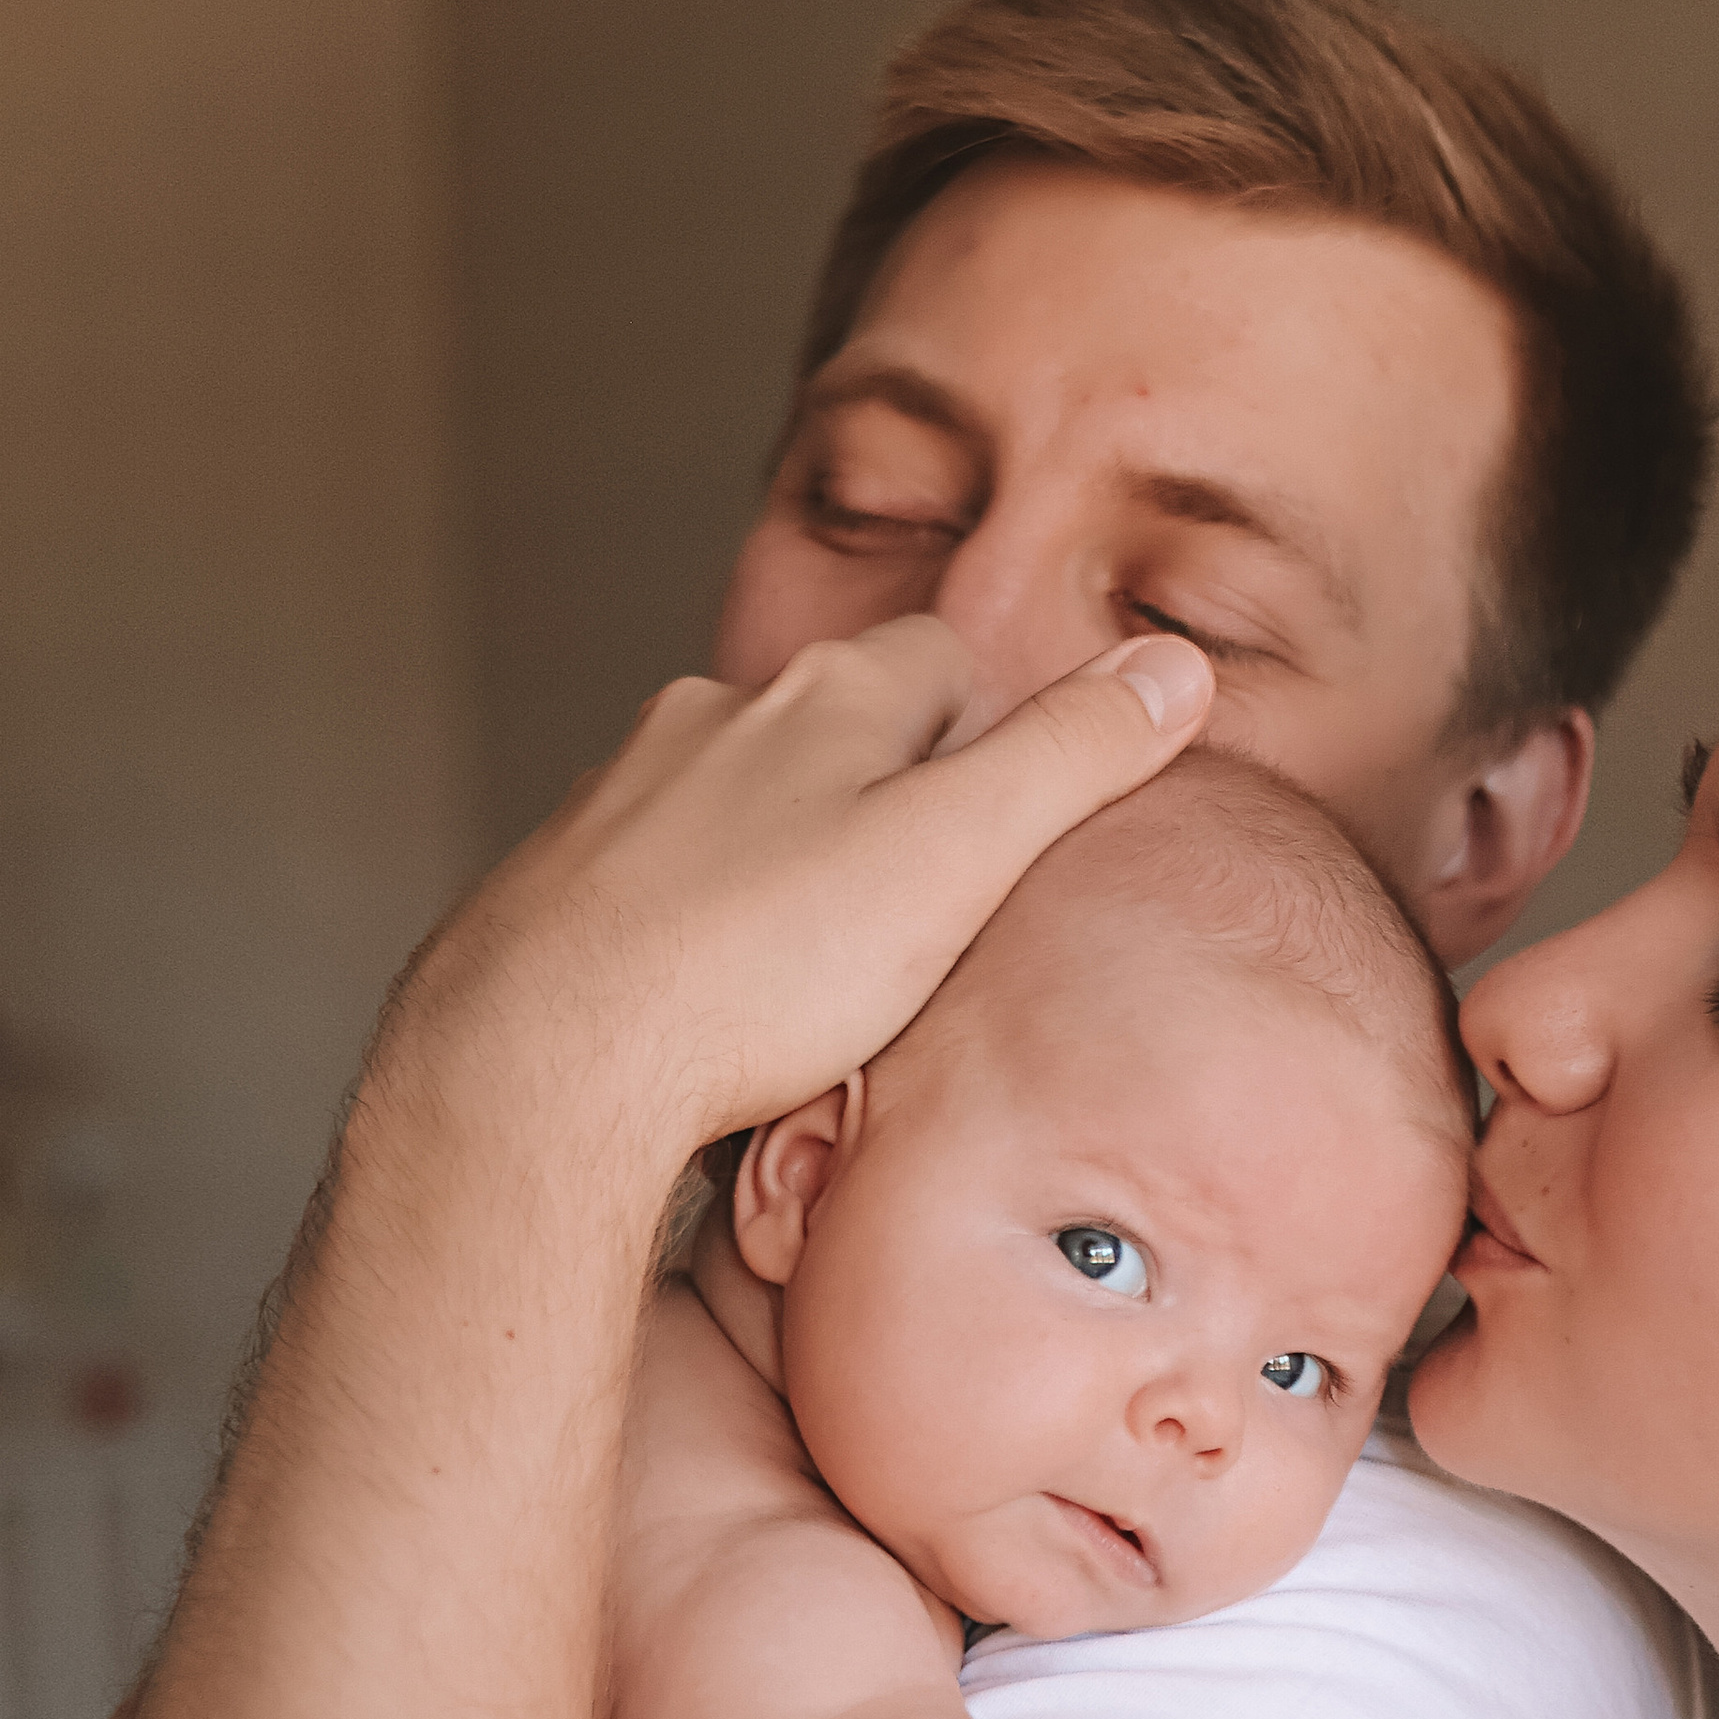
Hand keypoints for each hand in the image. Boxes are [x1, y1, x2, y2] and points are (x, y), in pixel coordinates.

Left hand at [386, 617, 1213, 1169]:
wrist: (540, 1055)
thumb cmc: (757, 971)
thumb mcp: (958, 860)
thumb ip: (1071, 758)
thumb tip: (1177, 666)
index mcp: (828, 694)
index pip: (948, 663)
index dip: (998, 738)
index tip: (1015, 834)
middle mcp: (718, 715)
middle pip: (841, 727)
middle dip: (892, 797)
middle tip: (933, 914)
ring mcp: (630, 792)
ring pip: (745, 801)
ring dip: (791, 859)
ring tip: (825, 972)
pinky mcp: (564, 877)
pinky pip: (664, 877)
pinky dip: (704, 918)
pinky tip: (718, 1002)